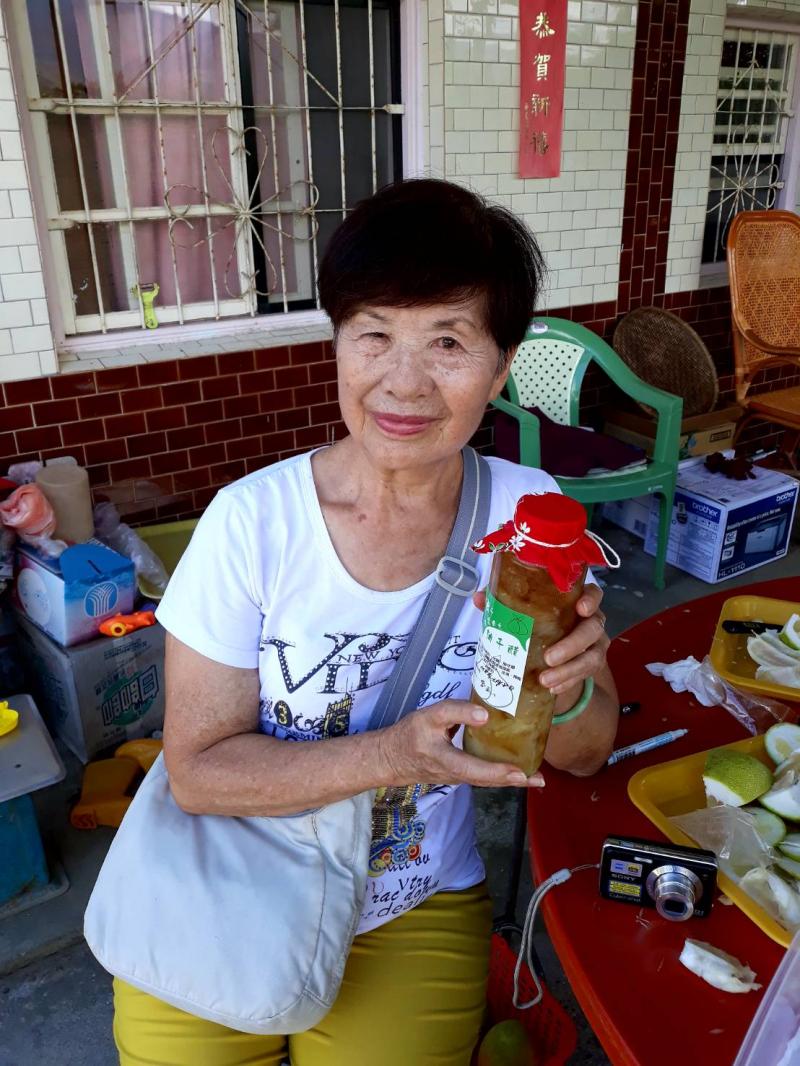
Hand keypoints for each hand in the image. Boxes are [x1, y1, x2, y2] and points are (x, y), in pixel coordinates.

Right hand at [376, 699, 544, 789]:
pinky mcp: (457, 774)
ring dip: (510, 780)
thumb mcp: (428, 716)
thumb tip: (485, 714)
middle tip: (539, 779)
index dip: (499, 771)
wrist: (389, 758)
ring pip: (486, 781)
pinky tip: (511, 768)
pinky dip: (498, 774)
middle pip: (488, 781)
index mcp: (446, 760)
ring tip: (534, 776)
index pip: (476, 769)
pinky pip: (481, 776)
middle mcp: (455, 774)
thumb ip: (456, 712)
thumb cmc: (409, 735)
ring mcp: (457, 777)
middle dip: (514, 781)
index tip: (521, 773)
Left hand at [472, 583, 608, 695]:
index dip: (591, 599)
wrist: (550, 653)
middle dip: (572, 644)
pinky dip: (568, 682)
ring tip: (545, 680)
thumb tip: (478, 598)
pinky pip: (585, 675)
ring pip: (592, 657)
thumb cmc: (537, 624)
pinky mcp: (592, 665)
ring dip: (569, 670)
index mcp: (576, 601)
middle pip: (593, 628)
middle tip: (548, 658)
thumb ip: (503, 602)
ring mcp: (595, 644)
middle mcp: (591, 621)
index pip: (593, 594)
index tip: (580, 608)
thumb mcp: (521, 612)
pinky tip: (552, 689)